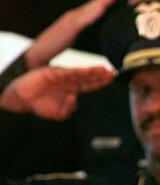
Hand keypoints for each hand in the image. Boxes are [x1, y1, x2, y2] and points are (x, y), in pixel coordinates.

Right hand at [0, 66, 114, 120]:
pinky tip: (89, 70)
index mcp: (72, 90)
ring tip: (104, 70)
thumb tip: (75, 98)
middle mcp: (69, 82)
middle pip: (88, 79)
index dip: (100, 82)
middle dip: (101, 77)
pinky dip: (79, 72)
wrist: (21, 100)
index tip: (111, 79)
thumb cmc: (40, 105)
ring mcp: (62, 76)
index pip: (89, 85)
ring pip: (81, 74)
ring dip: (93, 72)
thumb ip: (69, 109)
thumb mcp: (59, 114)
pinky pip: (68, 72)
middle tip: (113, 74)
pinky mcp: (53, 73)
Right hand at [25, 0, 121, 68]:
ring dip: (102, 1)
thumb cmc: (54, 46)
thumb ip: (81, 30)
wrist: (36, 54)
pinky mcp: (67, 29)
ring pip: (90, 9)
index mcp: (76, 19)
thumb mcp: (72, 37)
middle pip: (93, 5)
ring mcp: (70, 21)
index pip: (93, 7)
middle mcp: (73, 16)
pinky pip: (83, 20)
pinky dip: (93, 14)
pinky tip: (102, 8)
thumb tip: (96, 34)